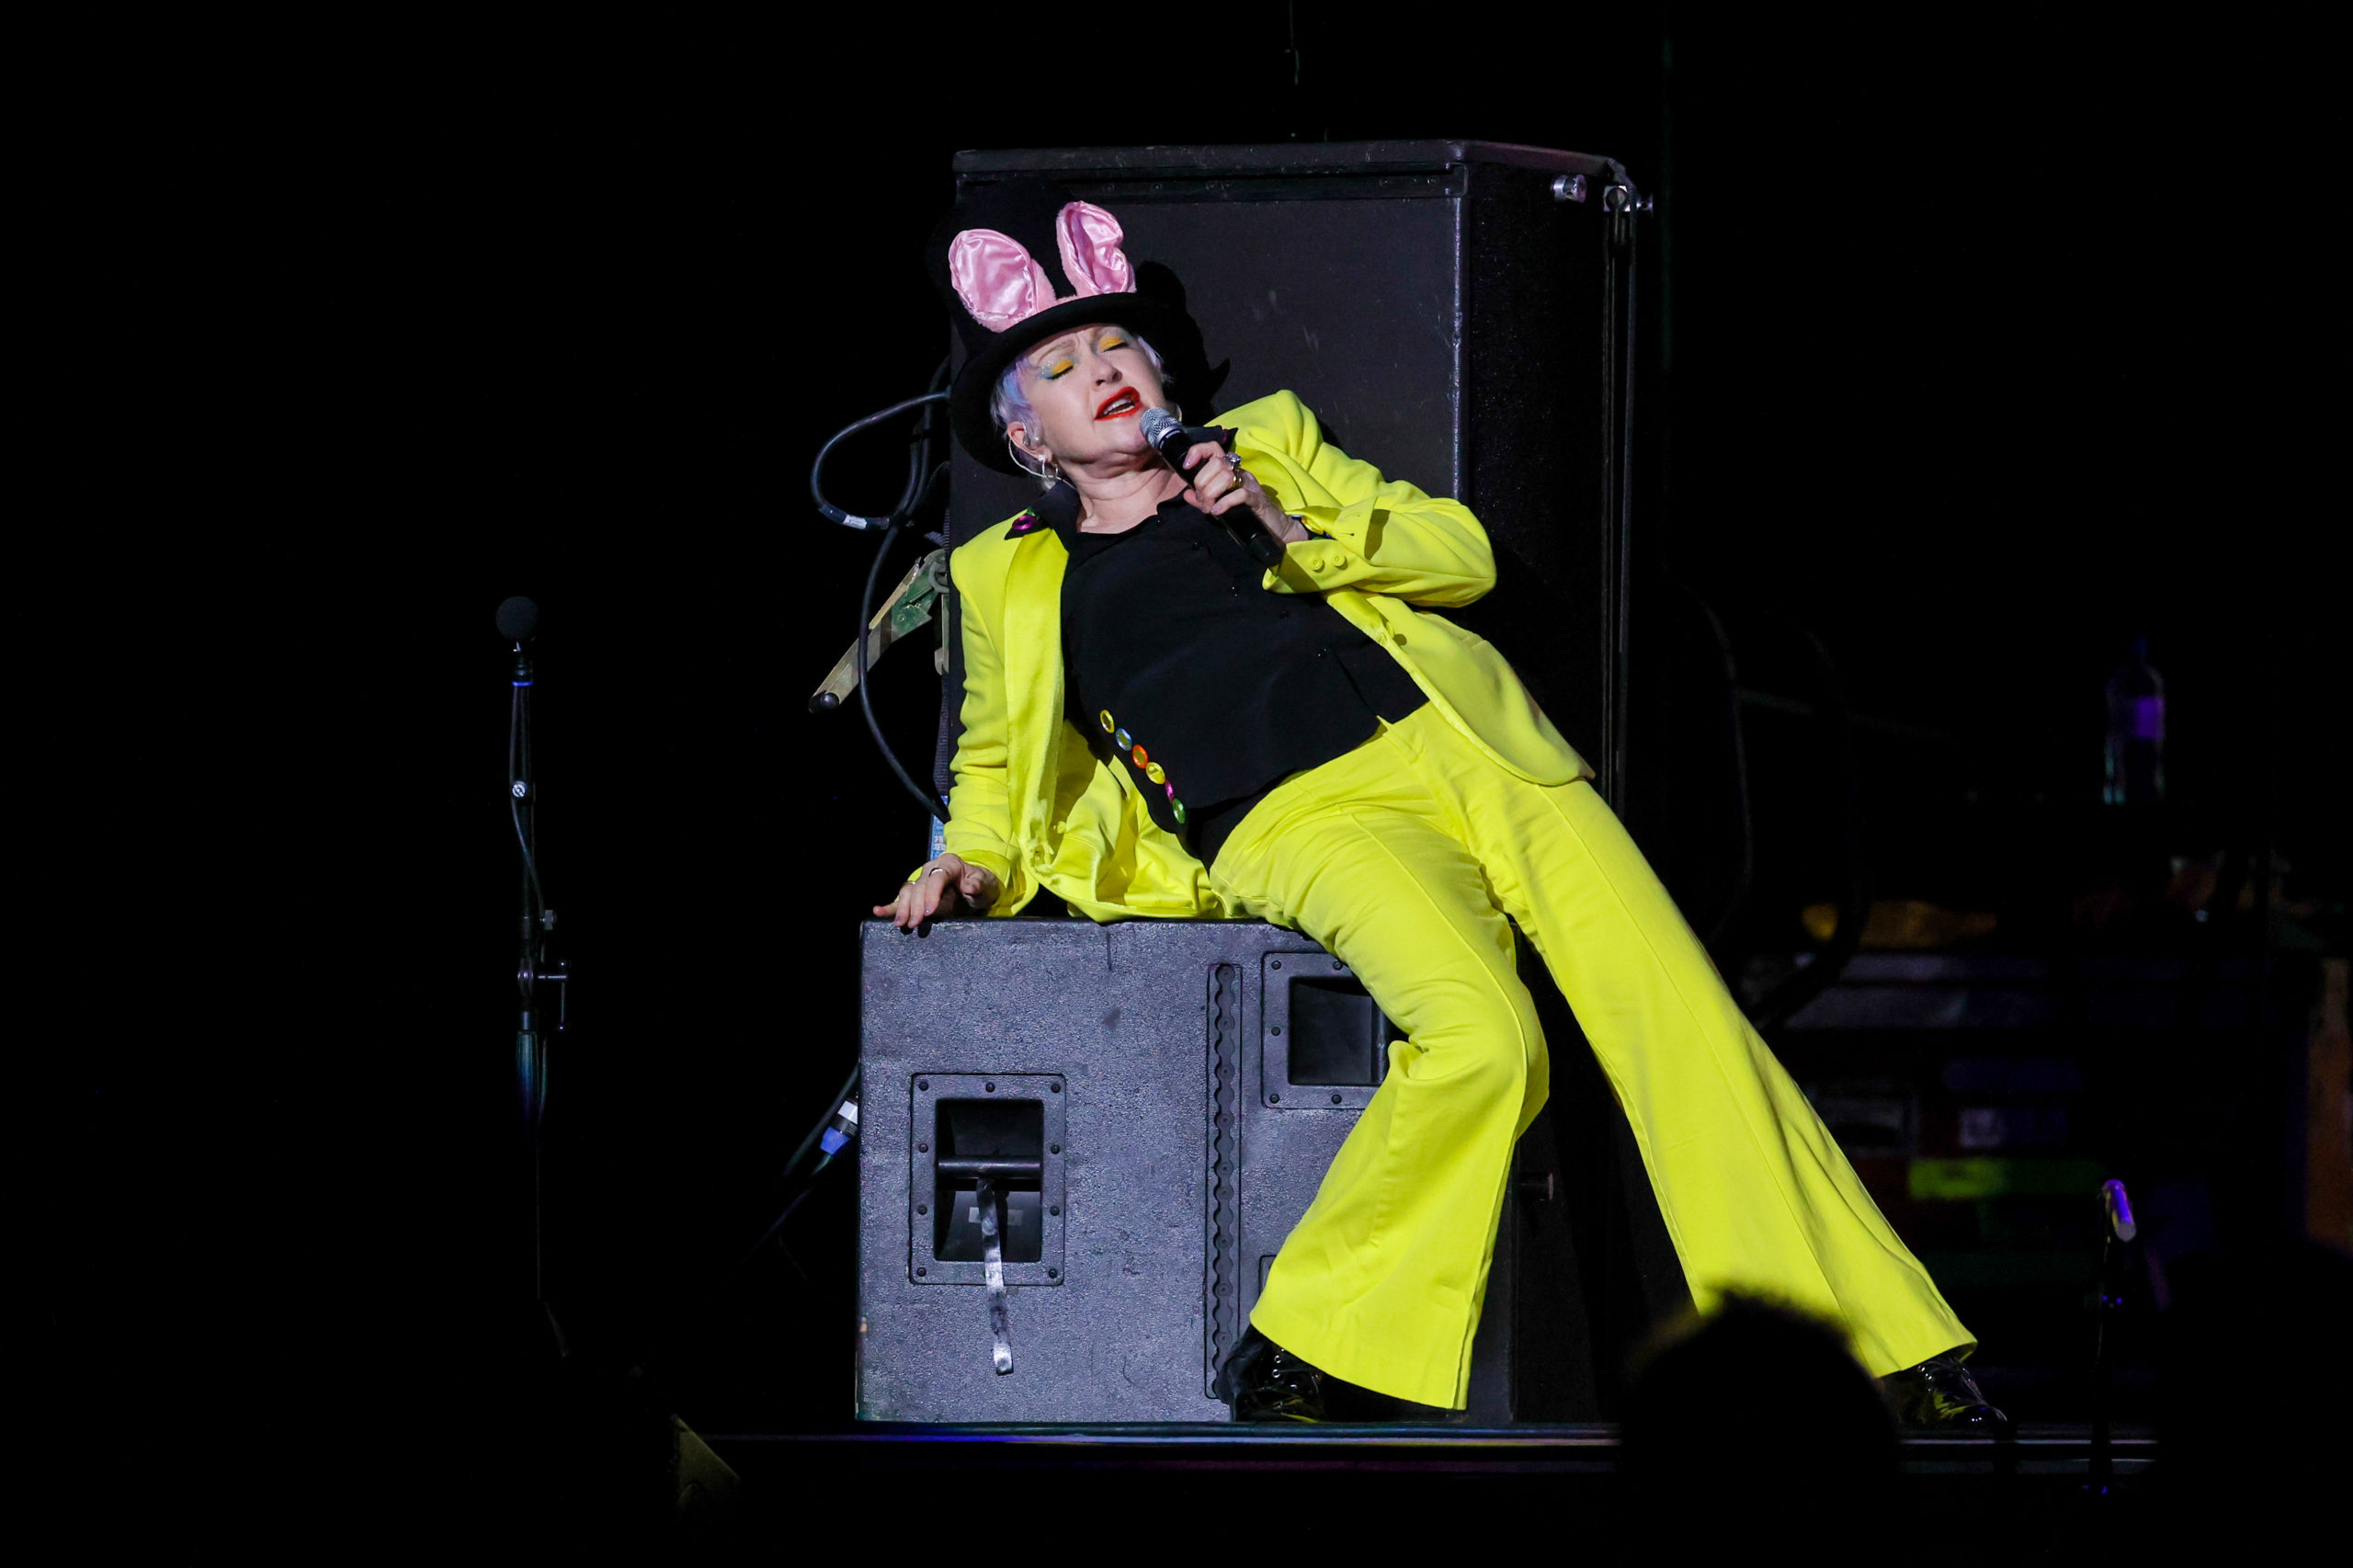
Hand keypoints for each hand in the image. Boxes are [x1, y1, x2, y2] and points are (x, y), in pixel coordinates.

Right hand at [874, 852, 999, 929]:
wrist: (978, 889)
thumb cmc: (982, 885)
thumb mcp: (986, 884)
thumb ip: (979, 885)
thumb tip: (969, 887)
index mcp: (949, 864)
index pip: (937, 877)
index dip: (931, 893)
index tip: (930, 910)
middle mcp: (932, 870)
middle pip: (920, 886)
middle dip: (916, 905)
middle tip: (916, 923)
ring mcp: (923, 881)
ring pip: (908, 891)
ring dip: (903, 908)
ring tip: (901, 923)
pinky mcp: (918, 895)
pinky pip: (902, 899)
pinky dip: (890, 906)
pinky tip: (878, 911)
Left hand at [1179, 442, 1310, 544]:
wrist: (1273, 527)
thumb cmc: (1247, 513)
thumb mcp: (1220, 504)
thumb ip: (1203, 499)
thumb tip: (1186, 494)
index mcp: (1230, 470)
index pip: (1213, 448)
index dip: (1198, 452)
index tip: (1187, 466)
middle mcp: (1240, 472)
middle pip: (1216, 464)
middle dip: (1202, 483)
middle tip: (1204, 501)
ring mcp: (1249, 484)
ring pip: (1226, 477)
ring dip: (1212, 494)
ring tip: (1211, 508)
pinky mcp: (1257, 499)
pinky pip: (1240, 494)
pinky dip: (1225, 502)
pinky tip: (1218, 511)